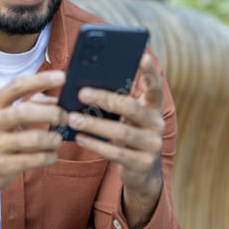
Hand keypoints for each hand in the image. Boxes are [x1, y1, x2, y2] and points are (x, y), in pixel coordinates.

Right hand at [0, 70, 65, 228]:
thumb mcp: (1, 116)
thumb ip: (28, 104)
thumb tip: (56, 99)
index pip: (17, 86)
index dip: (40, 80)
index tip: (62, 76)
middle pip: (25, 111)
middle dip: (51, 113)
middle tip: (65, 116)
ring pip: (34, 139)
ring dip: (53, 139)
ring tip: (57, 140)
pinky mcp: (1, 166)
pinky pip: (35, 160)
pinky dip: (49, 156)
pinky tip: (51, 155)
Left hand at [68, 53, 163, 228]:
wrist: (142, 173)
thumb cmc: (126, 133)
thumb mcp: (125, 117)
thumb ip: (115, 102)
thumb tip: (82, 84)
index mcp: (153, 107)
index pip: (155, 86)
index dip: (150, 71)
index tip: (142, 55)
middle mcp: (156, 124)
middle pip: (131, 108)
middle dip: (105, 99)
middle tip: (82, 92)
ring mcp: (151, 145)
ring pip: (121, 132)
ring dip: (94, 124)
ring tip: (72, 118)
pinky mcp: (141, 164)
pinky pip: (115, 153)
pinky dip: (95, 144)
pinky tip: (79, 138)